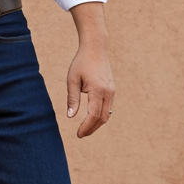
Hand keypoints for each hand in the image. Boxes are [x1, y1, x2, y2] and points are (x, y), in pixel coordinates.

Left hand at [66, 2, 114, 138]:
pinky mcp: (112, 90)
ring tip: (85, 129)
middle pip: (102, 118)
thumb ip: (72, 99)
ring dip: (97, 123)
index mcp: (97, 90)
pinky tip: (91, 118)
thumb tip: (71, 117)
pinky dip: (100, 116)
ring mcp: (112, 91)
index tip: (79, 134)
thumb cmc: (81, 63)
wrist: (96, 49)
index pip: (93, 115)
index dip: (86, 127)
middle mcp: (108, 92)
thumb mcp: (72, 80)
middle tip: (81, 135)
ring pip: (107, 114)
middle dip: (92, 128)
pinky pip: (108, 107)